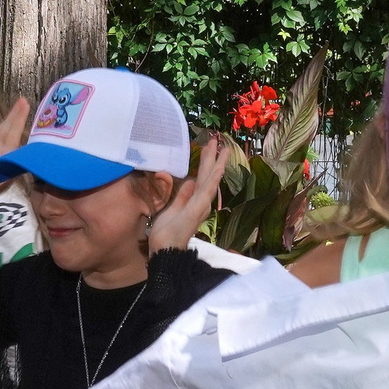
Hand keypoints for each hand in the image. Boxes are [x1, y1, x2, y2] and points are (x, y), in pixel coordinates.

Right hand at [0, 99, 31, 232]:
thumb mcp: (3, 171)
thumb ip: (12, 159)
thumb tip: (27, 150)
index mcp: (7, 157)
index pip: (15, 134)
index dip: (20, 119)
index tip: (26, 105)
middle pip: (8, 131)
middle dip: (15, 117)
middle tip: (23, 101)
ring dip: (3, 122)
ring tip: (12, 110)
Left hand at [148, 136, 231, 251]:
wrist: (164, 249)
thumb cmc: (167, 233)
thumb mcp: (172, 208)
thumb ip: (182, 196)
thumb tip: (190, 181)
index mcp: (194, 201)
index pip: (201, 177)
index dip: (205, 162)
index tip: (208, 147)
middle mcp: (201, 202)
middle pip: (207, 176)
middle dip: (213, 157)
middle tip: (216, 139)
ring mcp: (200, 206)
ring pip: (210, 180)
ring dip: (217, 164)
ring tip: (224, 148)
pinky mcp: (197, 210)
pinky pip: (206, 191)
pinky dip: (213, 179)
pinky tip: (219, 168)